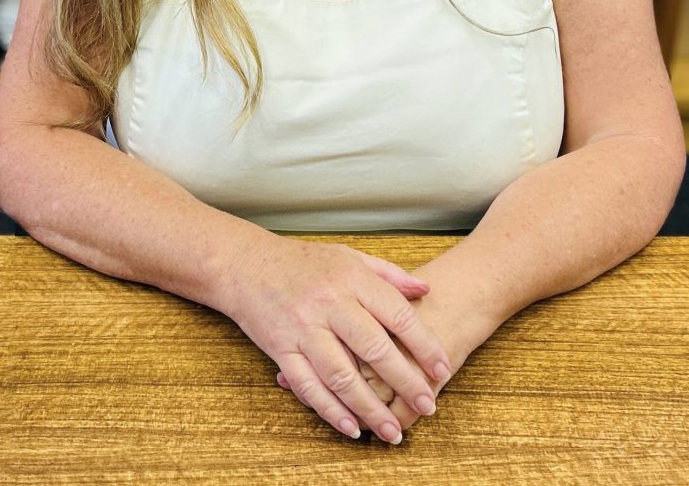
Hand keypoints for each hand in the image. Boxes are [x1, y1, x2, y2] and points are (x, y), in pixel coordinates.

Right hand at [223, 235, 451, 443]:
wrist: (246, 265)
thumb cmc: (303, 261)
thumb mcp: (349, 257)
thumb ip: (388, 274)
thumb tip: (425, 289)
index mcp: (351, 279)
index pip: (397, 314)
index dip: (424, 344)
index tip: (442, 368)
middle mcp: (329, 304)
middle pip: (374, 349)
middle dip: (406, 381)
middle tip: (429, 405)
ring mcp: (303, 329)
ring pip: (342, 376)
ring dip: (371, 408)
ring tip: (394, 430)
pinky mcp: (281, 350)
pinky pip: (309, 387)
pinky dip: (331, 411)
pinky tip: (352, 427)